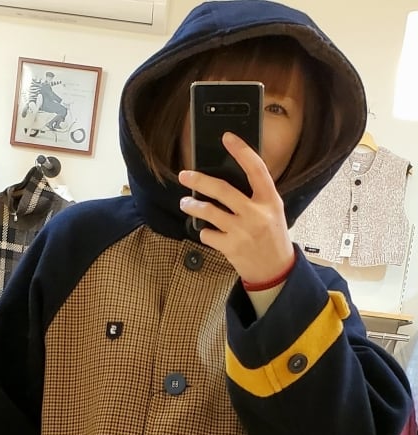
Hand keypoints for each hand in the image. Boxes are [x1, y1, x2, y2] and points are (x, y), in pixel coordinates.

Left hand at [178, 133, 294, 284]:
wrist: (276, 271)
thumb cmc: (273, 239)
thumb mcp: (273, 212)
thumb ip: (256, 196)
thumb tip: (229, 178)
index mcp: (269, 200)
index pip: (256, 168)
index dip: (241, 151)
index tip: (227, 138)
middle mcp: (256, 213)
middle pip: (222, 189)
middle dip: (199, 180)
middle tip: (184, 175)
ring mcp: (242, 231)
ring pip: (209, 212)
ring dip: (192, 206)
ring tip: (185, 203)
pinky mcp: (230, 247)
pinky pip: (208, 234)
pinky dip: (204, 232)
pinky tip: (207, 232)